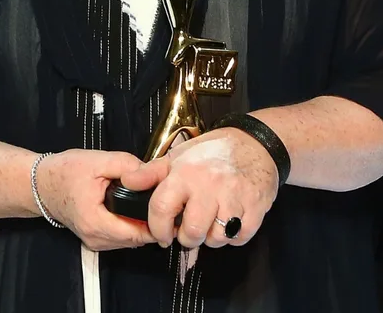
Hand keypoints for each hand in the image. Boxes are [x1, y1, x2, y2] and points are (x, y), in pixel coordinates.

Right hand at [35, 149, 168, 251]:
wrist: (42, 183)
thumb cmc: (67, 171)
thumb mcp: (98, 160)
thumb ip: (127, 166)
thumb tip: (152, 173)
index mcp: (96, 222)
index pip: (136, 234)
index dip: (156, 223)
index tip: (169, 207)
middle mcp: (96, 239)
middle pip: (136, 239)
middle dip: (151, 221)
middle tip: (163, 200)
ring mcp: (94, 242)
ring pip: (129, 240)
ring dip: (141, 224)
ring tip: (150, 202)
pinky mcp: (95, 239)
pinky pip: (120, 237)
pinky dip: (130, 225)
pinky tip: (134, 208)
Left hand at [127, 128, 278, 248]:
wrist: (254, 144)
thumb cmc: (212, 152)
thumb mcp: (178, 157)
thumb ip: (151, 173)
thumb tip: (127, 181)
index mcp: (185, 173)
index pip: (161, 209)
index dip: (158, 228)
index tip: (162, 233)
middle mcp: (209, 185)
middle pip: (192, 231)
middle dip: (188, 237)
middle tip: (189, 228)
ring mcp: (234, 197)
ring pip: (216, 238)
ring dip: (211, 237)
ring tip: (210, 222)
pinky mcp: (255, 208)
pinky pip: (239, 238)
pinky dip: (233, 236)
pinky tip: (229, 220)